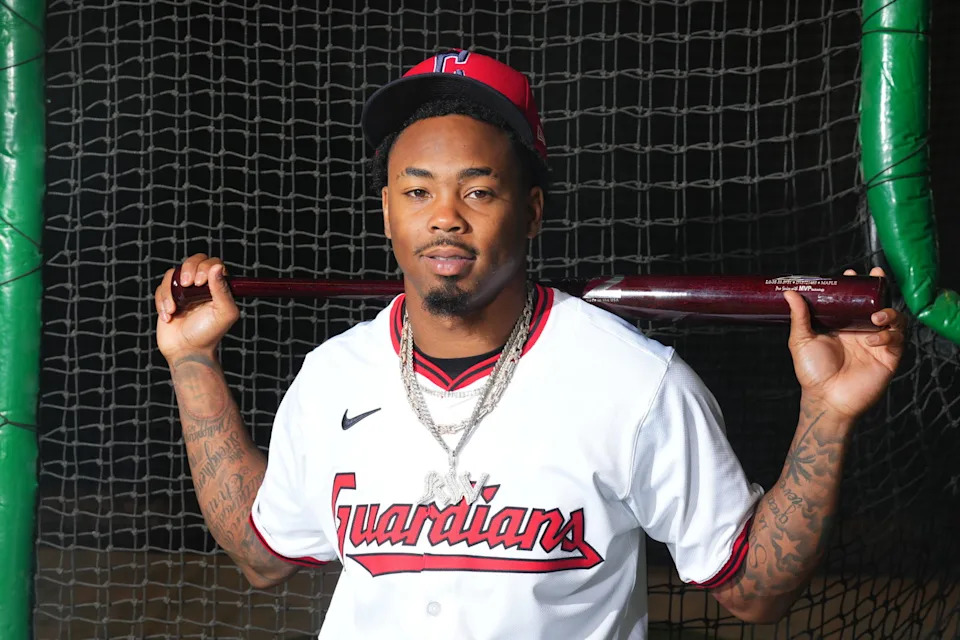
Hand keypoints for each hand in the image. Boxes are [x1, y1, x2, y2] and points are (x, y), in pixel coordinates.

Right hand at [155, 254, 239, 360]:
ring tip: (174, 310)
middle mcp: (202, 286)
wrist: (187, 351)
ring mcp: (184, 292)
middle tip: (188, 285)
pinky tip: (168, 317)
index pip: (213, 263)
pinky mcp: (168, 298)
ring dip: (171, 291)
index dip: (205, 267)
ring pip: (173, 274)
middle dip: (188, 269)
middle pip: (193, 261)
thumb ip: (222, 290)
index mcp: (218, 287)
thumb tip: (216, 267)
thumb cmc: (209, 333)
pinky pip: (160, 288)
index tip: (200, 282)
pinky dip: (162, 301)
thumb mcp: (223, 313)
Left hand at [784, 267, 905, 420]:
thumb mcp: (801, 340)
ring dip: (888, 313)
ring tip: (876, 316)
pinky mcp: (888, 357)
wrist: (826, 399)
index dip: (855, 286)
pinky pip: (896, 340)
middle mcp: (861, 331)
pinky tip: (873, 341)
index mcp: (843, 325)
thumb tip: (790, 293)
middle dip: (880, 289)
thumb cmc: (812, 372)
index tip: (850, 272)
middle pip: (878, 304)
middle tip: (876, 276)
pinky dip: (887, 337)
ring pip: (894, 319)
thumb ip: (799, 316)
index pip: (854, 301)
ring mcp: (877, 344)